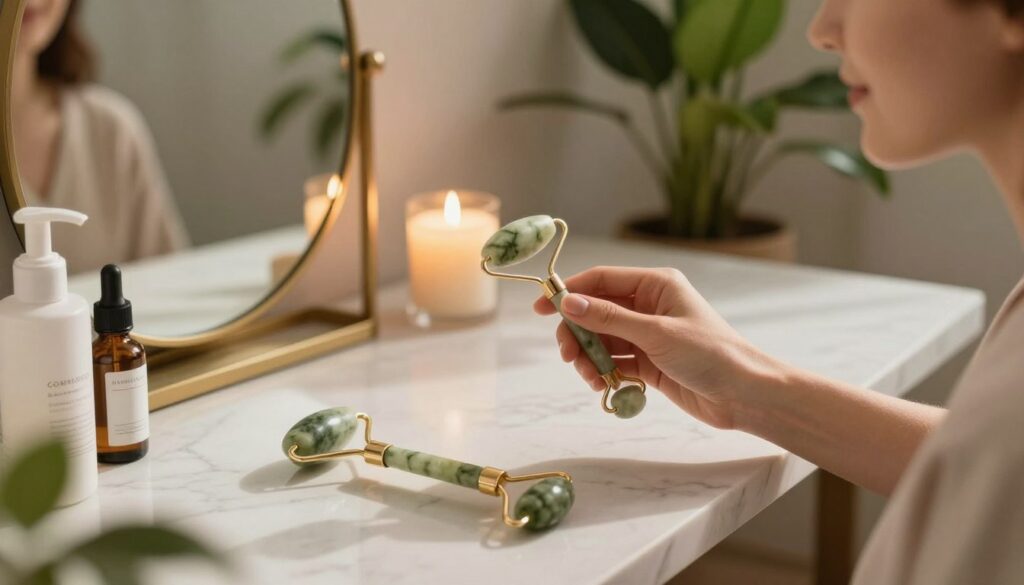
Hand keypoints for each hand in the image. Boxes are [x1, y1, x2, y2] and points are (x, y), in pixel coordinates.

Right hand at [534, 266, 782, 428]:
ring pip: (602, 341)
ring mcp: (648, 334)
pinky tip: (605, 387)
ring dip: (589, 359)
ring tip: (591, 379)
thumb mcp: (656, 334)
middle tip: (568, 357)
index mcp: (656, 284)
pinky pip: (614, 362)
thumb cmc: (710, 354)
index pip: (601, 280)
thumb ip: (610, 319)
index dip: (569, 292)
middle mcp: (650, 305)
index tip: (541, 309)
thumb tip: (569, 303)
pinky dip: (604, 373)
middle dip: (578, 334)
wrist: (745, 395)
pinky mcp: (649, 362)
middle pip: (596, 312)